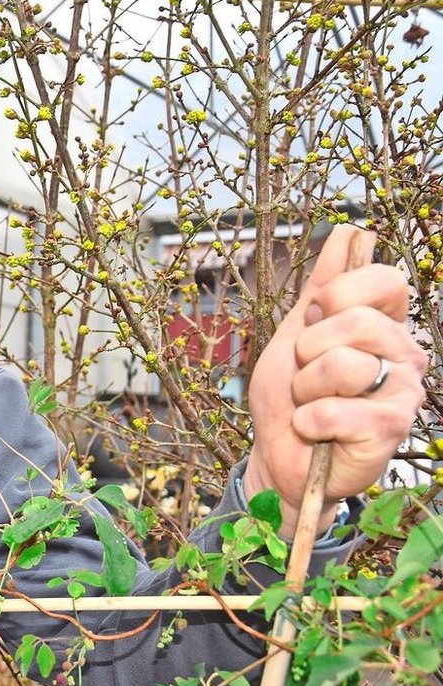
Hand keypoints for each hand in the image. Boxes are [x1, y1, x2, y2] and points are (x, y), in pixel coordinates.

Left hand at [244, 225, 426, 535]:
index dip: (337, 296)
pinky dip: (309, 421)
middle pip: (356, 321)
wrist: (280, 455)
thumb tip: (352, 230)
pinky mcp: (390, 429)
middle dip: (309, 349)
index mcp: (385, 324)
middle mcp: (405, 353)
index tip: (313, 323)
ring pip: (343, 365)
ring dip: (306, 389)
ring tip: (312, 404)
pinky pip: (335, 410)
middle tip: (307, 375)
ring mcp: (403, 392)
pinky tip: (316, 431)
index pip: (383, 279)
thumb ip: (324, 284)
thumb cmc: (290, 397)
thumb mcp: (295, 332)